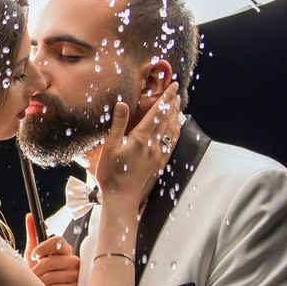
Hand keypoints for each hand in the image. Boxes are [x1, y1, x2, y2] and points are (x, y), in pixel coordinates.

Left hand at [24, 213, 79, 285]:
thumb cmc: (42, 274)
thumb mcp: (34, 254)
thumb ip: (33, 235)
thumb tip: (29, 216)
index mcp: (65, 250)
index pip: (58, 240)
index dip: (43, 247)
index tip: (34, 255)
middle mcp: (73, 260)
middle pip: (49, 261)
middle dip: (36, 270)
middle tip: (34, 276)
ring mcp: (76, 275)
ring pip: (50, 276)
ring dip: (39, 283)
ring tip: (40, 285)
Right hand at [96, 82, 180, 207]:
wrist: (122, 199)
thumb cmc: (112, 175)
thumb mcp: (109, 148)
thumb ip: (117, 124)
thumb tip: (121, 104)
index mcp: (141, 138)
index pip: (157, 113)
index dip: (165, 98)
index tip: (172, 86)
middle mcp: (153, 146)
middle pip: (167, 120)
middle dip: (172, 104)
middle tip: (175, 92)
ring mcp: (158, 156)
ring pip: (172, 132)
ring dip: (175, 117)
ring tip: (177, 107)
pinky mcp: (160, 165)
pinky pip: (172, 144)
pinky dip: (175, 133)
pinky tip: (175, 130)